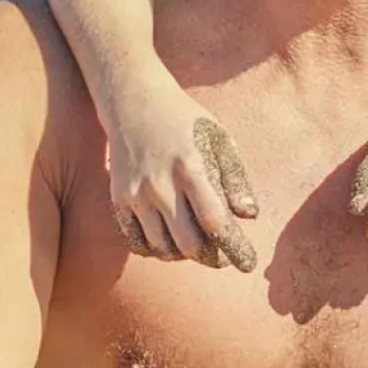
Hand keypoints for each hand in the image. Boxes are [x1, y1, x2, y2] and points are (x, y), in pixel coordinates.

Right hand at [104, 74, 259, 271]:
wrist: (134, 103)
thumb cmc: (186, 121)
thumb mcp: (219, 139)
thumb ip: (235, 178)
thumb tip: (249, 215)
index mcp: (191, 167)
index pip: (215, 220)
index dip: (234, 247)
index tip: (247, 264)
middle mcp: (160, 185)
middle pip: (188, 243)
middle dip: (210, 257)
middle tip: (222, 257)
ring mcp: (136, 194)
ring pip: (162, 247)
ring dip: (183, 254)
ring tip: (198, 245)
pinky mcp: (119, 200)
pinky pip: (137, 241)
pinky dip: (156, 249)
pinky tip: (170, 241)